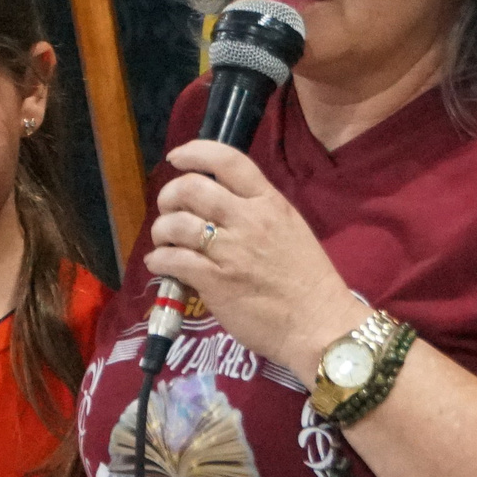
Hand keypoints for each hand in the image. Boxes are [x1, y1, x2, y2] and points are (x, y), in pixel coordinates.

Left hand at [142, 141, 369, 379]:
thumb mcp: (290, 230)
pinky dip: (159, 261)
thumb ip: (258, 212)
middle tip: (168, 209)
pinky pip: (173, 260)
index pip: (227, 160)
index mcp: (269, 203)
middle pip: (191, 188)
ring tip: (164, 241)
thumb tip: (219, 205)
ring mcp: (230, 251)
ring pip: (176, 224)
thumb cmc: (308, 281)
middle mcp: (248, 220)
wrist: (318, 325)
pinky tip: (161, 265)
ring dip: (161, 230)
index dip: (194, 152)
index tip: (177, 158)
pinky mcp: (215, 282)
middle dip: (169, 195)